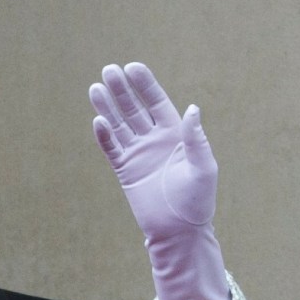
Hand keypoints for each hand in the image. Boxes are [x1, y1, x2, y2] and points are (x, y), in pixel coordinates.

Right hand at [90, 63, 230, 299]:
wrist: (180, 231)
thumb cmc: (197, 201)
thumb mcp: (203, 169)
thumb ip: (197, 139)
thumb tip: (193, 109)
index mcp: (177, 136)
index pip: (158, 104)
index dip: (146, 85)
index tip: (133, 67)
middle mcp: (156, 141)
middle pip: (135, 108)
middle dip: (123, 90)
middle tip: (109, 70)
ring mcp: (139, 154)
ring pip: (120, 124)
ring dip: (108, 106)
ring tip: (96, 87)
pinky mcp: (126, 170)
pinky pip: (111, 148)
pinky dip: (104, 135)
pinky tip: (98, 121)